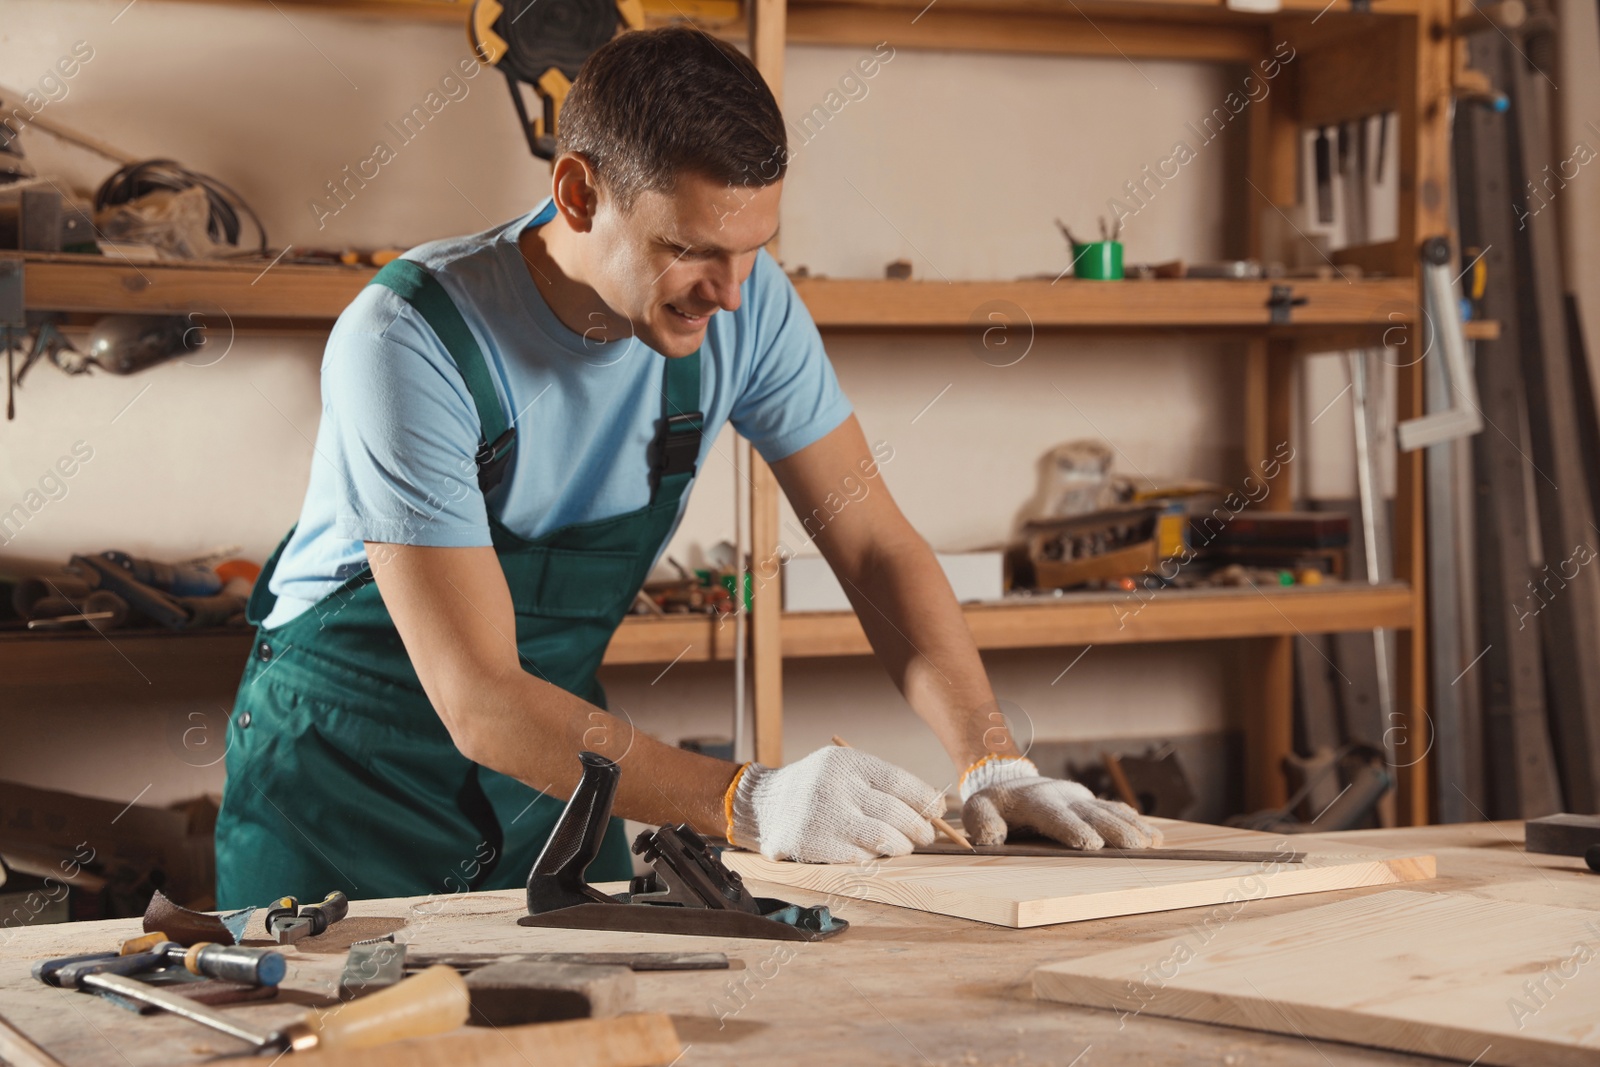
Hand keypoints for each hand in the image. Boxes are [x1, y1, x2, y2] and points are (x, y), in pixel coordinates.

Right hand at [727, 746, 944, 862]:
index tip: (939, 810)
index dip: (925, 799)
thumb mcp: (841, 768)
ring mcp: (824, 817)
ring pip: (882, 839)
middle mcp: (836, 787)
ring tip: (904, 845)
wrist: (763, 804)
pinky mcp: (813, 845)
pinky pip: (859, 857)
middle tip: (926, 834)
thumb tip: (930, 807)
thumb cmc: (815, 786)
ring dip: (901, 846)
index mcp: (847, 763)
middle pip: (895, 813)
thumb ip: (877, 782)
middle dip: (919, 828)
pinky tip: (875, 853)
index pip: (899, 782)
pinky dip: (874, 857)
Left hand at [959, 756, 1162, 849]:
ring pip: (1110, 811)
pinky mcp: (1091, 803)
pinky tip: (1155, 838)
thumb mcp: (977, 809)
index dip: (1072, 829)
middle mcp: (1063, 796)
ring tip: (1152, 844)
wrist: (1009, 779)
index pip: (1055, 815)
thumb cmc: (994, 803)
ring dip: (1132, 828)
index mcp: (1035, 801)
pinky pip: (1116, 811)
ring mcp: (1080, 798)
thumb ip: (981, 822)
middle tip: (1133, 846)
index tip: (1090, 843)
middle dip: (1113, 830)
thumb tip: (991, 838)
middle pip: (1092, 814)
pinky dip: (1136, 823)